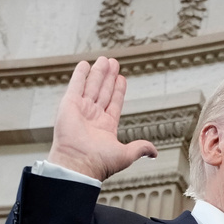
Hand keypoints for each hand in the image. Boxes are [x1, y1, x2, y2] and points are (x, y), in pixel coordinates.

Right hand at [47, 57, 157, 180]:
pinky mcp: (69, 104)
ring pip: (92, 86)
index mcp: (105, 127)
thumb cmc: (100, 162)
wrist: (79, 163)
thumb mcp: (126, 154)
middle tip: (114, 62)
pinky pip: (75, 86)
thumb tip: (154, 153)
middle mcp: (93, 117)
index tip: (122, 78)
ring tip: (105, 59)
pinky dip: (80, 75)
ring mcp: (81, 110)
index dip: (118, 90)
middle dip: (109, 77)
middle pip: (103, 91)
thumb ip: (140, 148)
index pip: (114, 103)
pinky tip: (85, 65)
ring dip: (98, 73)